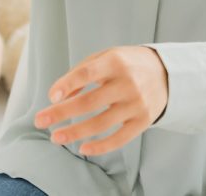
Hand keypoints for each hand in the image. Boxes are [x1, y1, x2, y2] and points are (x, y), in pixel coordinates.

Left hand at [34, 46, 167, 156]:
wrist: (165, 73)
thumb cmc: (127, 64)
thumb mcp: (107, 57)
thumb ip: (82, 72)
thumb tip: (60, 95)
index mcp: (115, 62)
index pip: (87, 73)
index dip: (67, 84)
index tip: (51, 97)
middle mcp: (127, 83)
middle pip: (89, 102)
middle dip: (61, 113)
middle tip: (40, 121)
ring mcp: (136, 104)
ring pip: (101, 123)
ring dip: (75, 132)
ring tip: (55, 137)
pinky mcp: (143, 121)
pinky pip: (119, 139)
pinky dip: (100, 146)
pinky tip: (83, 148)